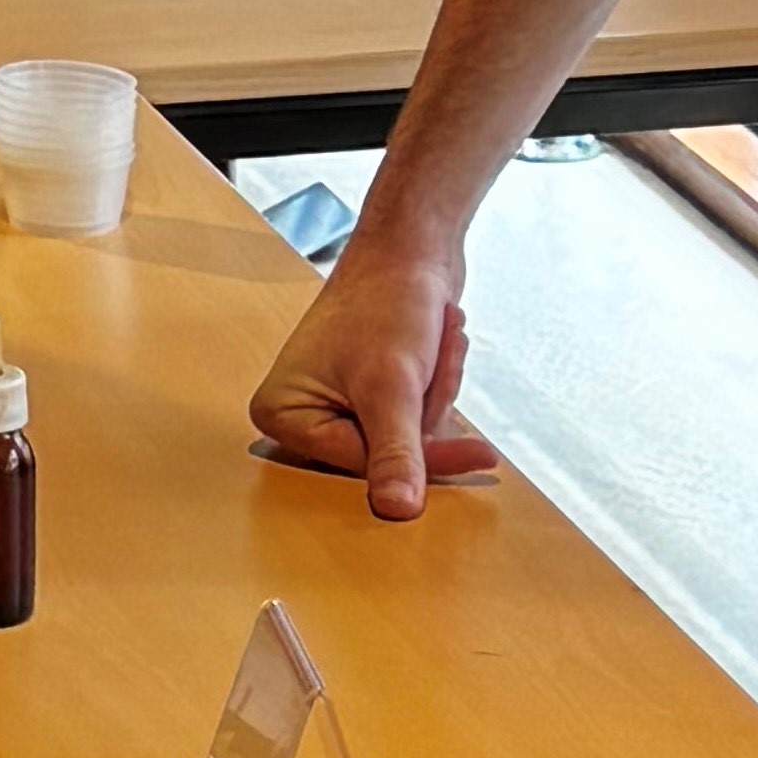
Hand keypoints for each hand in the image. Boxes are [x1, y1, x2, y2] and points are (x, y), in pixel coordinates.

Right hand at [248, 237, 502, 515]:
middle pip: (384, 456)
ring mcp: (336, 405)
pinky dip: (437, 386)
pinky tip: (438, 344)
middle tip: (435, 356)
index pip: (359, 467)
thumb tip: (397, 513)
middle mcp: (301, 414)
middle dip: (426, 410)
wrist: (412, 245)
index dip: (419, 454)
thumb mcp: (391, 385)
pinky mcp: (368, 395)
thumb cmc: (385, 299)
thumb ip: (394, 453)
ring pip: (407, 439)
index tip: (476, 451)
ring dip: (436, 393)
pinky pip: (416, 420)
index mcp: (281, 415)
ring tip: (436, 339)